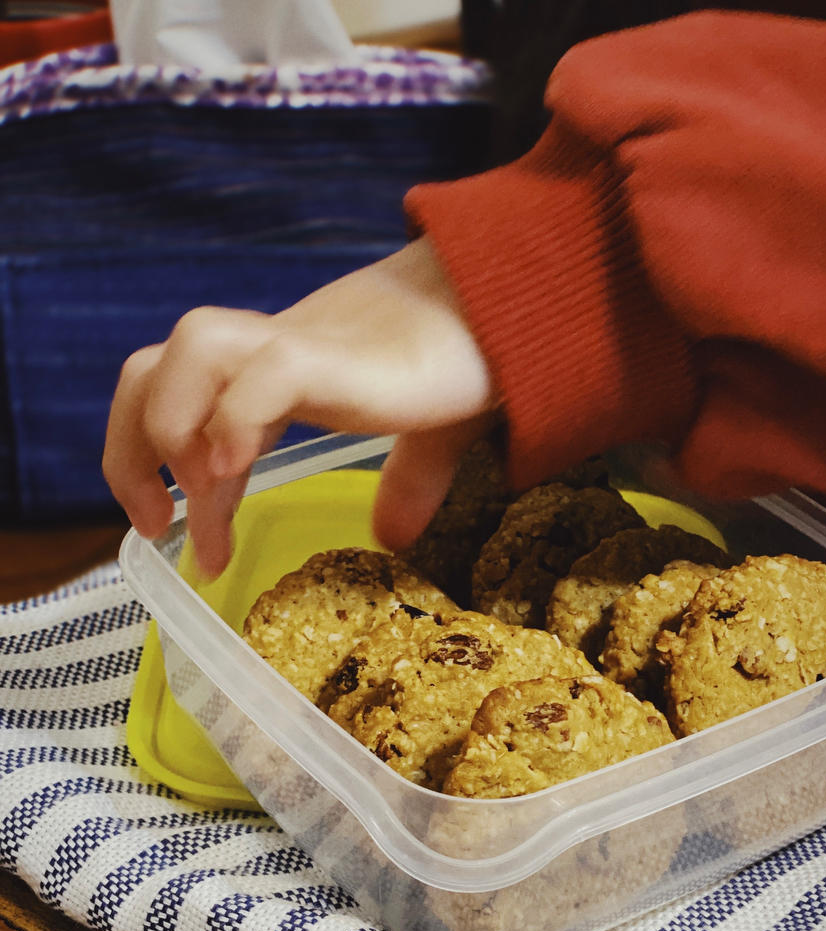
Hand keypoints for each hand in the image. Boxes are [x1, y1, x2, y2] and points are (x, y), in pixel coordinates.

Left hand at [103, 236, 496, 577]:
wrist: (511, 310)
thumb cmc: (466, 364)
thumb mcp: (425, 439)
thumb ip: (405, 486)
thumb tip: (394, 536)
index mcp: (275, 372)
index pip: (176, 399)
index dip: (154, 468)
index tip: (177, 539)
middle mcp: (271, 353)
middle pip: (148, 366)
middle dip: (128, 449)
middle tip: (158, 522)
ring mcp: (299, 346)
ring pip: (186, 349)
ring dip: (172, 427)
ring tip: (205, 493)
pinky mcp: (333, 353)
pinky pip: (260, 372)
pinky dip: (231, 420)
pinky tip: (236, 471)